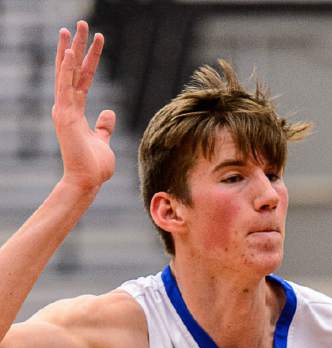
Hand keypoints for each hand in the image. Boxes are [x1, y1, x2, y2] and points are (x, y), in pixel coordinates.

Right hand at [52, 21, 115, 191]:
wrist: (87, 182)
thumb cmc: (94, 166)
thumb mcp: (103, 141)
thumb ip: (104, 126)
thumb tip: (108, 112)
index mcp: (76, 111)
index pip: (83, 78)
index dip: (89, 58)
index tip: (95, 39)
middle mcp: (67, 107)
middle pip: (73, 70)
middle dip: (77, 46)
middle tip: (82, 23)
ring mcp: (64, 111)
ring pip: (67, 73)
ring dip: (70, 50)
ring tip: (73, 28)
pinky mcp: (65, 117)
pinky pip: (65, 88)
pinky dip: (65, 70)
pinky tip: (68, 53)